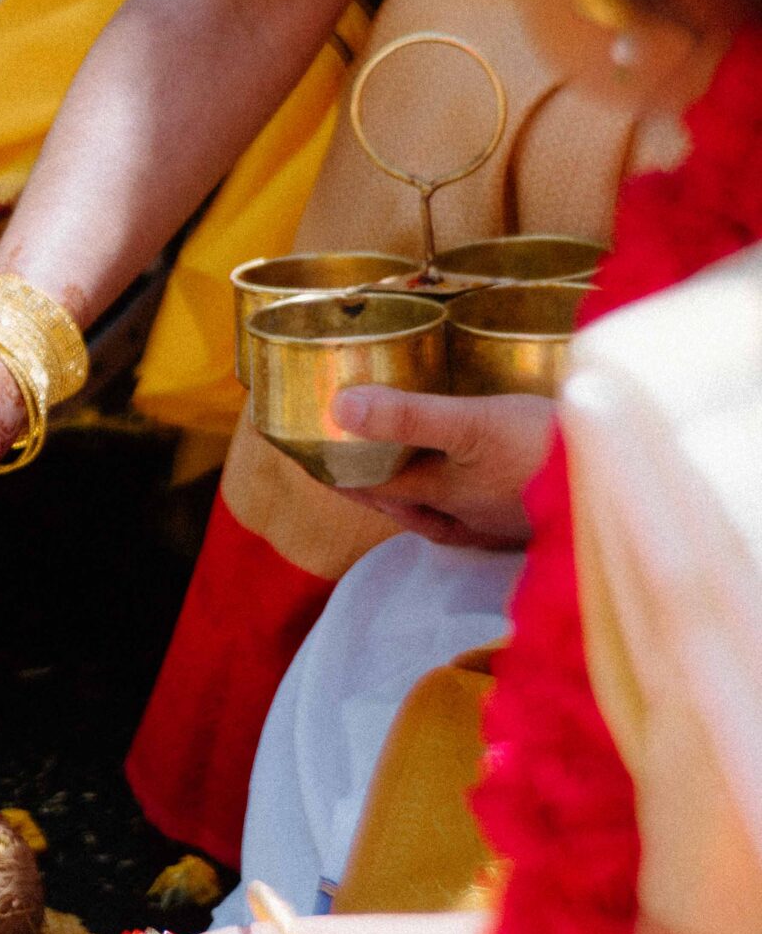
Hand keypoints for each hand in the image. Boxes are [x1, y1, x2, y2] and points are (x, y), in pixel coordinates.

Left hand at [330, 386, 554, 546]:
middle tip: (347, 472)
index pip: (374, 486)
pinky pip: (485, 519)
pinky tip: (476, 498)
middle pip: (404, 505)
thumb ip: (407, 417)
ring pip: (443, 517)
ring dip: (416, 499)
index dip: (339, 473)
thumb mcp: (472, 422)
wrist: (623, 485)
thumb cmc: (545, 450)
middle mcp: (466, 517)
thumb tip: (339, 408)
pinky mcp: (537, 523)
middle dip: (373, 489)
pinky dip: (466, 507)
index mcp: (442, 494)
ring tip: (401, 483)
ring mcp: (503, 525)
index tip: (310, 462)